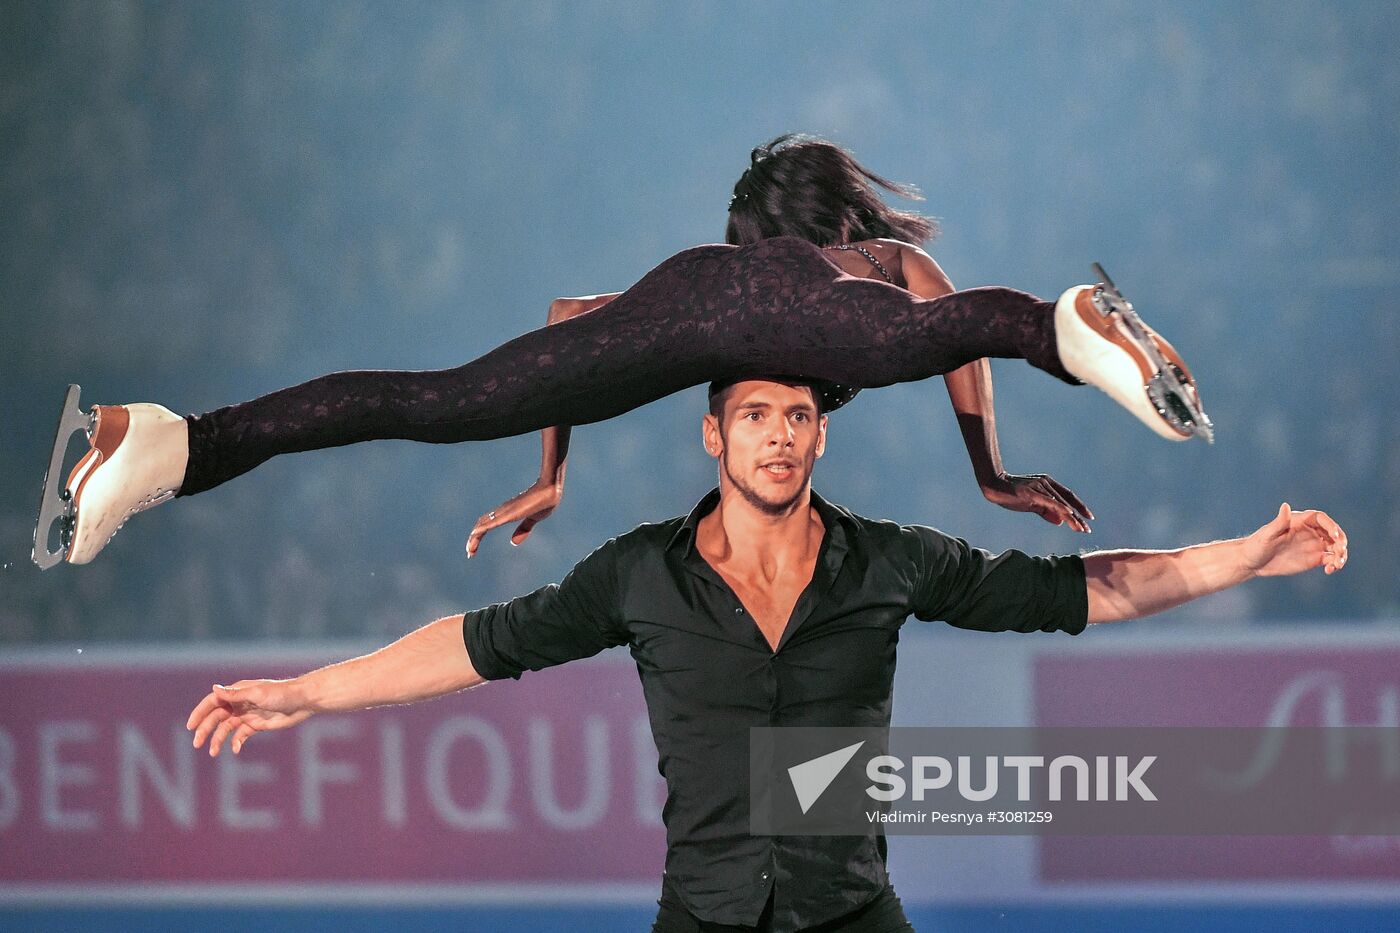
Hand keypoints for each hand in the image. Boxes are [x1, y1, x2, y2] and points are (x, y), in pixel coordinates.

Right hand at [186, 680, 314, 756]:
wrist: (302, 702)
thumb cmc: (281, 694)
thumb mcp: (257, 694)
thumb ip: (235, 694)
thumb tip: (214, 688)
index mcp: (237, 693)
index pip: (213, 702)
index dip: (200, 713)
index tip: (191, 726)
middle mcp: (240, 703)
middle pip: (217, 717)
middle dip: (205, 730)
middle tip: (197, 744)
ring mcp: (248, 715)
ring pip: (227, 728)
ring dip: (218, 739)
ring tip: (213, 752)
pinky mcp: (257, 725)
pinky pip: (241, 735)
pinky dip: (236, 743)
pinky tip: (235, 750)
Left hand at [466, 480, 562, 557]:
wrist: (551, 489)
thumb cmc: (545, 500)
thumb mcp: (533, 519)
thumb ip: (524, 529)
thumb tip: (513, 542)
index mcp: (507, 513)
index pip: (487, 524)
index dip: (479, 535)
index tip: (474, 548)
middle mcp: (503, 511)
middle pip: (482, 525)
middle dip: (474, 539)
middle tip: (470, 552)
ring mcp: (505, 511)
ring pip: (483, 524)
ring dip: (475, 537)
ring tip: (470, 550)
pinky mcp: (509, 513)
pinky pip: (492, 522)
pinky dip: (481, 529)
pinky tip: (474, 534)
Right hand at [981, 472, 1093, 532]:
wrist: (993, 485)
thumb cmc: (1011, 494)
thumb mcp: (1031, 505)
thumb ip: (1046, 511)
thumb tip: (1060, 522)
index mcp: (1047, 484)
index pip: (1068, 496)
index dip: (1079, 507)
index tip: (1088, 518)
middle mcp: (1046, 483)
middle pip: (1067, 500)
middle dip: (1079, 515)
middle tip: (1087, 528)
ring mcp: (1039, 486)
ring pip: (1060, 503)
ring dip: (1071, 516)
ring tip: (1080, 528)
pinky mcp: (1031, 492)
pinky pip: (1048, 501)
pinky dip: (1059, 508)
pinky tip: (1068, 514)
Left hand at [1242, 503, 1347, 577]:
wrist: (1252, 562)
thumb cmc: (1257, 545)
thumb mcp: (1267, 534)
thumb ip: (1279, 522)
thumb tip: (1285, 505)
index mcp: (1299, 521)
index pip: (1321, 519)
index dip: (1331, 525)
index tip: (1334, 537)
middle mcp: (1309, 531)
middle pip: (1333, 532)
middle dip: (1341, 541)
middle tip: (1340, 552)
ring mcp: (1313, 545)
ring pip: (1335, 547)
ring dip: (1341, 554)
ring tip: (1336, 565)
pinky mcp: (1314, 559)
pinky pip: (1330, 560)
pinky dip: (1334, 564)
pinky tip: (1329, 570)